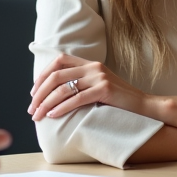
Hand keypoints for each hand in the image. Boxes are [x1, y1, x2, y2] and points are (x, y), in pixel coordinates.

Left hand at [29, 54, 149, 121]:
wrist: (144, 106)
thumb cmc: (119, 102)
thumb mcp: (99, 87)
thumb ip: (82, 84)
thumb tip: (55, 94)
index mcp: (91, 64)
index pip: (59, 61)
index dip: (42, 76)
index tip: (34, 93)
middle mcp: (94, 67)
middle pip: (56, 75)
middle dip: (40, 93)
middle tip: (32, 109)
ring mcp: (99, 77)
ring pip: (63, 88)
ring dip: (46, 103)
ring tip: (38, 116)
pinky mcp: (105, 90)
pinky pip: (76, 99)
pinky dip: (61, 108)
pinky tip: (53, 116)